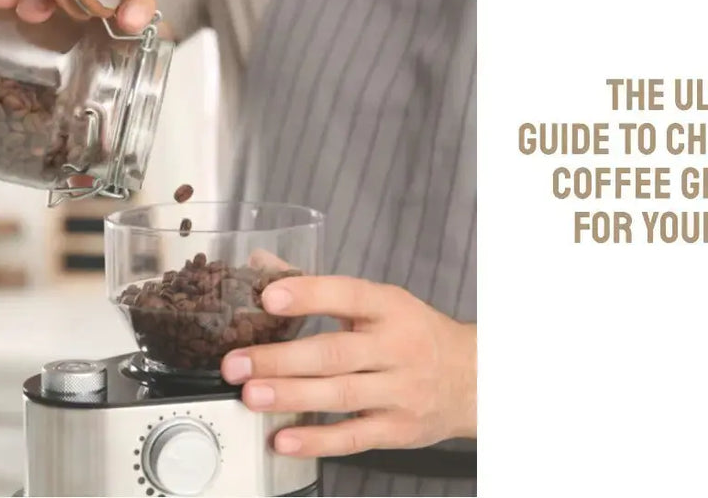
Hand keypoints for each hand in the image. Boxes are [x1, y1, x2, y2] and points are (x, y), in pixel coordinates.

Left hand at [220, 276, 476, 457]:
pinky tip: (283, 438)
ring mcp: (400, 391)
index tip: (268, 296)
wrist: (472, 378)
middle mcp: (397, 347)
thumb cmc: (414, 335)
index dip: (308, 295)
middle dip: (280, 358)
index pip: (348, 295)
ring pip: (340, 394)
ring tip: (251, 395)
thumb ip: (320, 288)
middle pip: (334, 353)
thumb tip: (261, 266)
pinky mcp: (398, 428)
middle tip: (236, 363)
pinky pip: (353, 436)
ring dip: (290, 396)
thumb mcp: (379, 303)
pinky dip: (316, 440)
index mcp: (390, 308)